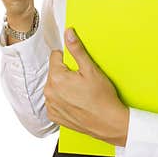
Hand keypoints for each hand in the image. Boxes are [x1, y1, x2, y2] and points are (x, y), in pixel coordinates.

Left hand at [45, 28, 129, 146]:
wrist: (108, 123)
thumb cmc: (102, 98)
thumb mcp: (91, 69)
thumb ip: (77, 50)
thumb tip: (68, 33)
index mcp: (56, 78)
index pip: (56, 56)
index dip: (69, 59)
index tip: (79, 67)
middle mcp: (49, 92)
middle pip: (54, 72)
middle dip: (66, 73)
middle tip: (82, 81)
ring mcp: (51, 105)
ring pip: (54, 86)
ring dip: (64, 86)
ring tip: (81, 93)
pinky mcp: (54, 116)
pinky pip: (55, 100)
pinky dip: (63, 99)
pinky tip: (76, 102)